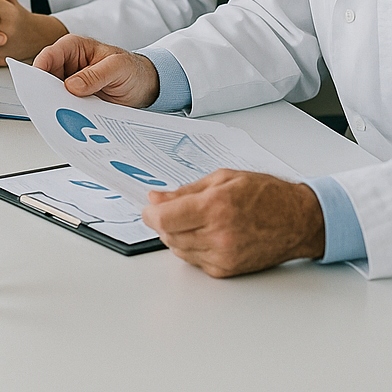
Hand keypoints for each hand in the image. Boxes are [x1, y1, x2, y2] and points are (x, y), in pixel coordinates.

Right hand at [32, 34, 159, 106]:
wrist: (144, 87)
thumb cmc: (132, 69)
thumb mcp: (118, 67)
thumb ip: (96, 74)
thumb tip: (71, 85)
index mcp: (73, 47)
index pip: (49, 55)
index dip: (40, 69)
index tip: (38, 85)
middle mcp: (67, 64)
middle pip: (46, 77)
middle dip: (45, 91)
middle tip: (49, 105)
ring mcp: (70, 83)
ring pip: (52, 94)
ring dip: (55, 104)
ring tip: (61, 115)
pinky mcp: (75, 100)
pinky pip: (64, 106)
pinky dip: (65, 113)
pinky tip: (70, 120)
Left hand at [141, 170, 325, 276]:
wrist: (299, 220)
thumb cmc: (266, 195)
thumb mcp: (222, 179)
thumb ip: (185, 191)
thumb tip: (156, 198)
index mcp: (215, 207)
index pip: (164, 218)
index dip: (150, 213)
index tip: (149, 207)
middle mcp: (219, 235)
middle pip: (168, 235)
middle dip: (162, 222)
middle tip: (169, 209)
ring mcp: (224, 256)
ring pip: (178, 250)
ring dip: (175, 235)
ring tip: (191, 219)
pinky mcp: (229, 270)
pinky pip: (194, 261)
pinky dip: (191, 248)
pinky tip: (203, 234)